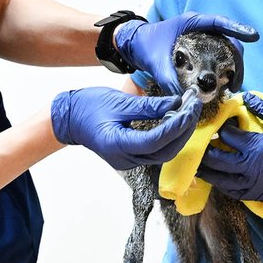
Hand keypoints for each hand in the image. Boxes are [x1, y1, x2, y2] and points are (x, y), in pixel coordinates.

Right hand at [51, 87, 201, 169]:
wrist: (68, 118)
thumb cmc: (88, 107)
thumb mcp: (118, 102)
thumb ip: (148, 107)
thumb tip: (176, 103)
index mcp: (118, 146)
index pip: (156, 141)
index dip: (176, 125)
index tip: (189, 107)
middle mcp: (126, 159)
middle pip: (165, 151)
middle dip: (183, 129)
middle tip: (194, 106)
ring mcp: (128, 160)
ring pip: (164, 153)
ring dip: (179, 134)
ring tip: (188, 111)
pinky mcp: (131, 155)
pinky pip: (157, 150)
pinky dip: (170, 136)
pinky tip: (177, 120)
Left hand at [113, 11, 259, 91]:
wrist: (132, 45)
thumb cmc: (144, 44)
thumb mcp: (155, 61)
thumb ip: (168, 78)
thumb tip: (183, 99)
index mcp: (191, 22)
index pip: (218, 23)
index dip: (237, 29)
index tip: (253, 36)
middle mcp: (199, 29)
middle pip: (227, 40)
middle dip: (237, 59)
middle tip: (237, 80)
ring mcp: (200, 40)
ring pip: (224, 50)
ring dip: (231, 66)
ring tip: (231, 86)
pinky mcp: (197, 51)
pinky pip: (215, 58)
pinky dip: (221, 70)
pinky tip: (222, 84)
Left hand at [197, 94, 262, 204]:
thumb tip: (246, 96)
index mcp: (258, 147)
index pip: (227, 137)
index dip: (221, 129)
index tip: (220, 124)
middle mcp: (252, 168)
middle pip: (217, 160)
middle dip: (206, 151)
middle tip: (201, 143)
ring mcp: (254, 184)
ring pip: (221, 180)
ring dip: (210, 171)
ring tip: (201, 163)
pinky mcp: (258, 195)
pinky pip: (233, 193)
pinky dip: (223, 185)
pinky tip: (219, 178)